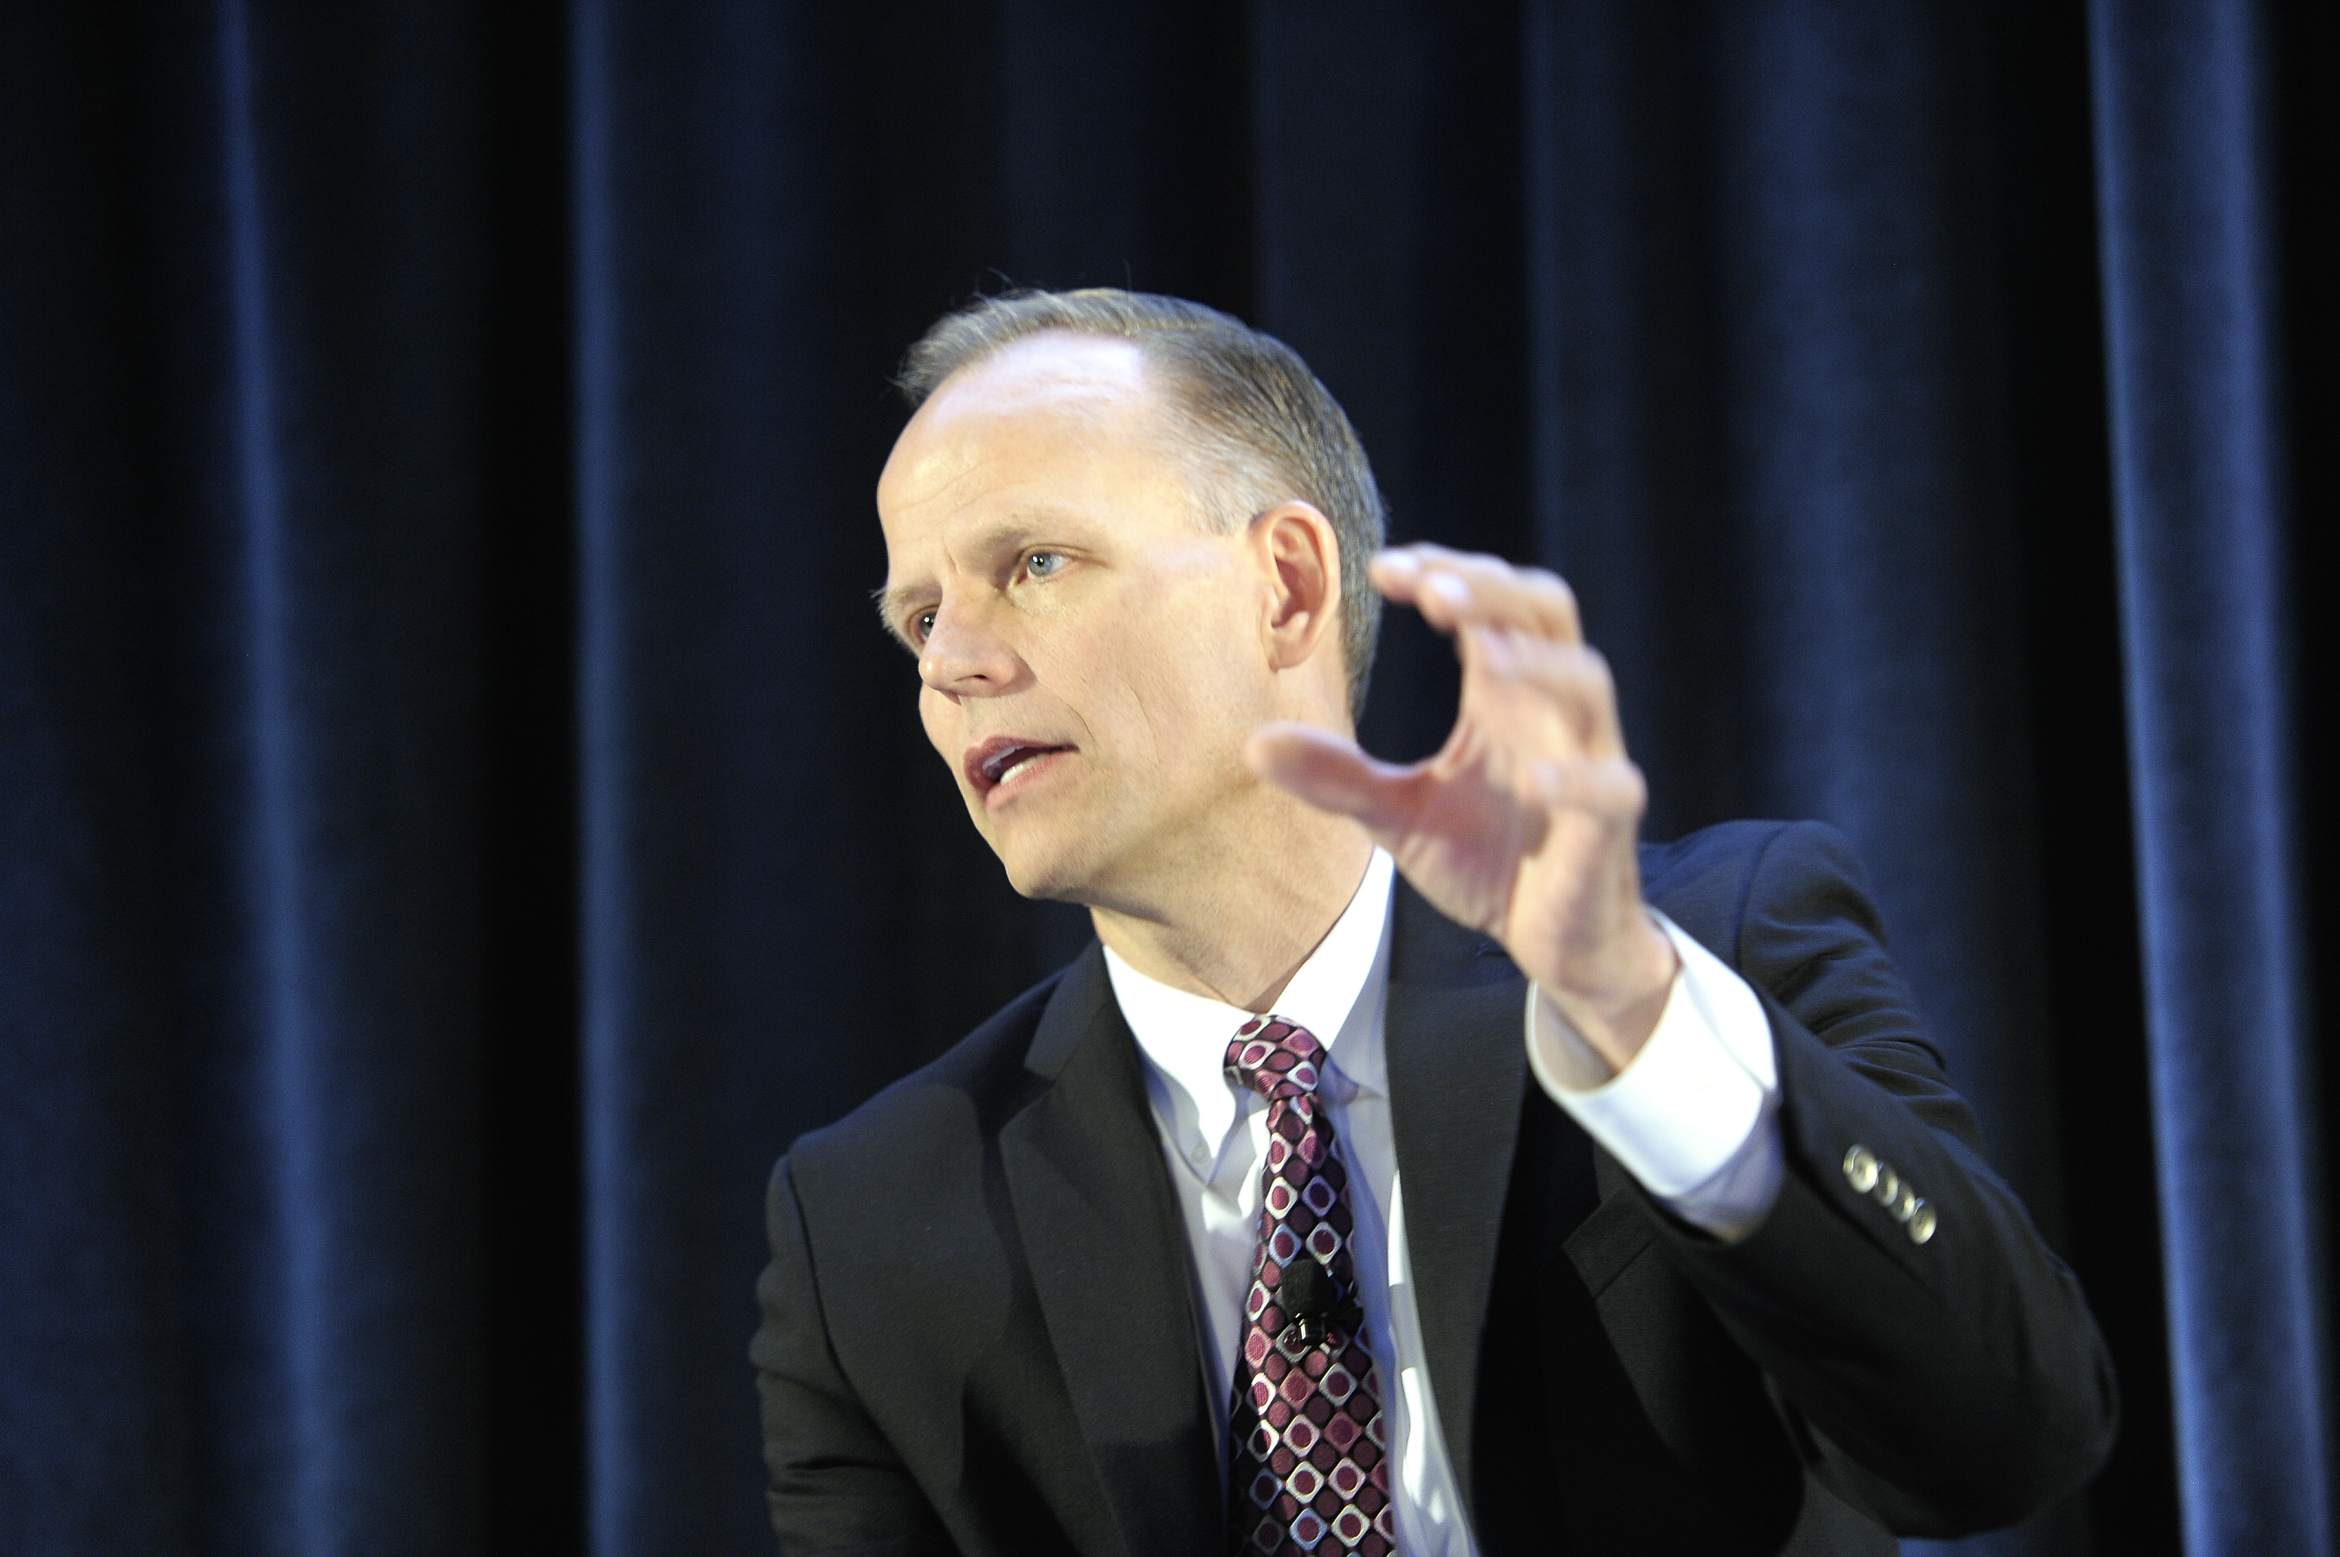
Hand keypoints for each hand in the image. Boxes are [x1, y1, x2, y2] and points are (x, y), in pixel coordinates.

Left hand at [1247, 544, 1677, 1067]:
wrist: (1556, 941)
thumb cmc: (1489, 859)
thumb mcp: (1400, 814)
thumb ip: (1338, 777)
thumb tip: (1253, 745)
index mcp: (1504, 693)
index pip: (1490, 604)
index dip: (1446, 574)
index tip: (1383, 569)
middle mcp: (1551, 711)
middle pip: (1547, 614)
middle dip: (1494, 592)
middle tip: (1431, 590)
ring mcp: (1587, 762)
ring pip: (1586, 684)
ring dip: (1538, 663)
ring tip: (1484, 653)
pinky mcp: (1607, 827)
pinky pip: (1610, 789)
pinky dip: (1577, 778)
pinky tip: (1534, 778)